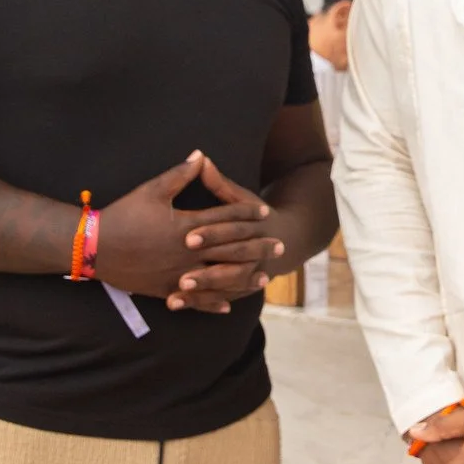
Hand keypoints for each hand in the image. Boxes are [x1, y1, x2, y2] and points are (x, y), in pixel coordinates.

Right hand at [94, 152, 273, 311]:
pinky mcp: (166, 290)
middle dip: (256, 247)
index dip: (246, 214)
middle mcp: (187, 252)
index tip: (265, 212)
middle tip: (279, 246)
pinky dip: (212, 302)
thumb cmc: (123, 216)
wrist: (94, 248)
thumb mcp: (152, 190)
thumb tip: (200, 155)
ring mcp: (178, 274)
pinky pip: (195, 299)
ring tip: (265, 277)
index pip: (225, 219)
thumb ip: (180, 175)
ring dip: (244, 278)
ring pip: (219, 277)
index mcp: (187, 226)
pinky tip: (228, 305)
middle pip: (230, 249)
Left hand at [164, 155, 287, 313]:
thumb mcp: (241, 197)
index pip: (231, 230)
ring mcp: (249, 272)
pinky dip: (201, 303)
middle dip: (206, 272)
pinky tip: (177, 304)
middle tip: (181, 277)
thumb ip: (220, 183)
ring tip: (175, 295)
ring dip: (201, 292)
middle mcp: (254, 252)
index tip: (187, 237)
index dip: (211, 233)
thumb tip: (201, 159)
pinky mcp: (240, 287)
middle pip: (230, 263)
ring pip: (227, 285)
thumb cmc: (255, 215)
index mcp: (253, 226)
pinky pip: (222, 298)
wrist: (288, 239)